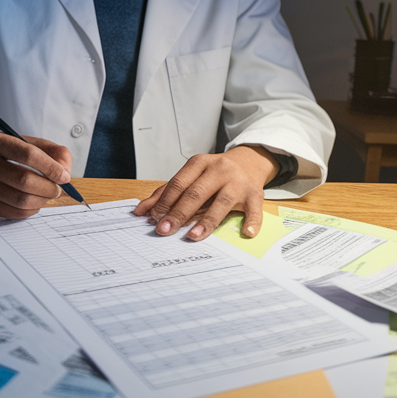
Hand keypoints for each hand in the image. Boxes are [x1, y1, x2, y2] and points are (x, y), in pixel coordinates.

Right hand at [0, 132, 73, 218]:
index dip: (50, 167)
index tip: (64, 176)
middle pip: (24, 180)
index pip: (28, 154)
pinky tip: (34, 201)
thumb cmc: (8, 154)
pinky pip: (14, 212)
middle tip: (58, 189)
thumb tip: (65, 170)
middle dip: (48, 187)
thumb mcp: (28, 143)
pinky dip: (31, 209)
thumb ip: (52, 151)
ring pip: (20, 200)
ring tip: (47, 195)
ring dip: (41, 200)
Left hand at [132, 146, 279, 241]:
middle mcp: (219, 170)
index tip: (153, 218)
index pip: (178, 183)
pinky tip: (247, 232)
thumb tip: (141, 211)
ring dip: (207, 220)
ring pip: (221, 202)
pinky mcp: (255, 194)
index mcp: (199, 163)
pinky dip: (252, 221)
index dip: (165, 202)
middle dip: (178, 213)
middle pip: (196, 193)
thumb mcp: (191, 176)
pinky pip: (254, 209)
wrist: (249, 161)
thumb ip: (167, 193)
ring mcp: (238, 182)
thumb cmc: (214, 173)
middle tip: (164, 230)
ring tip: (193, 236)